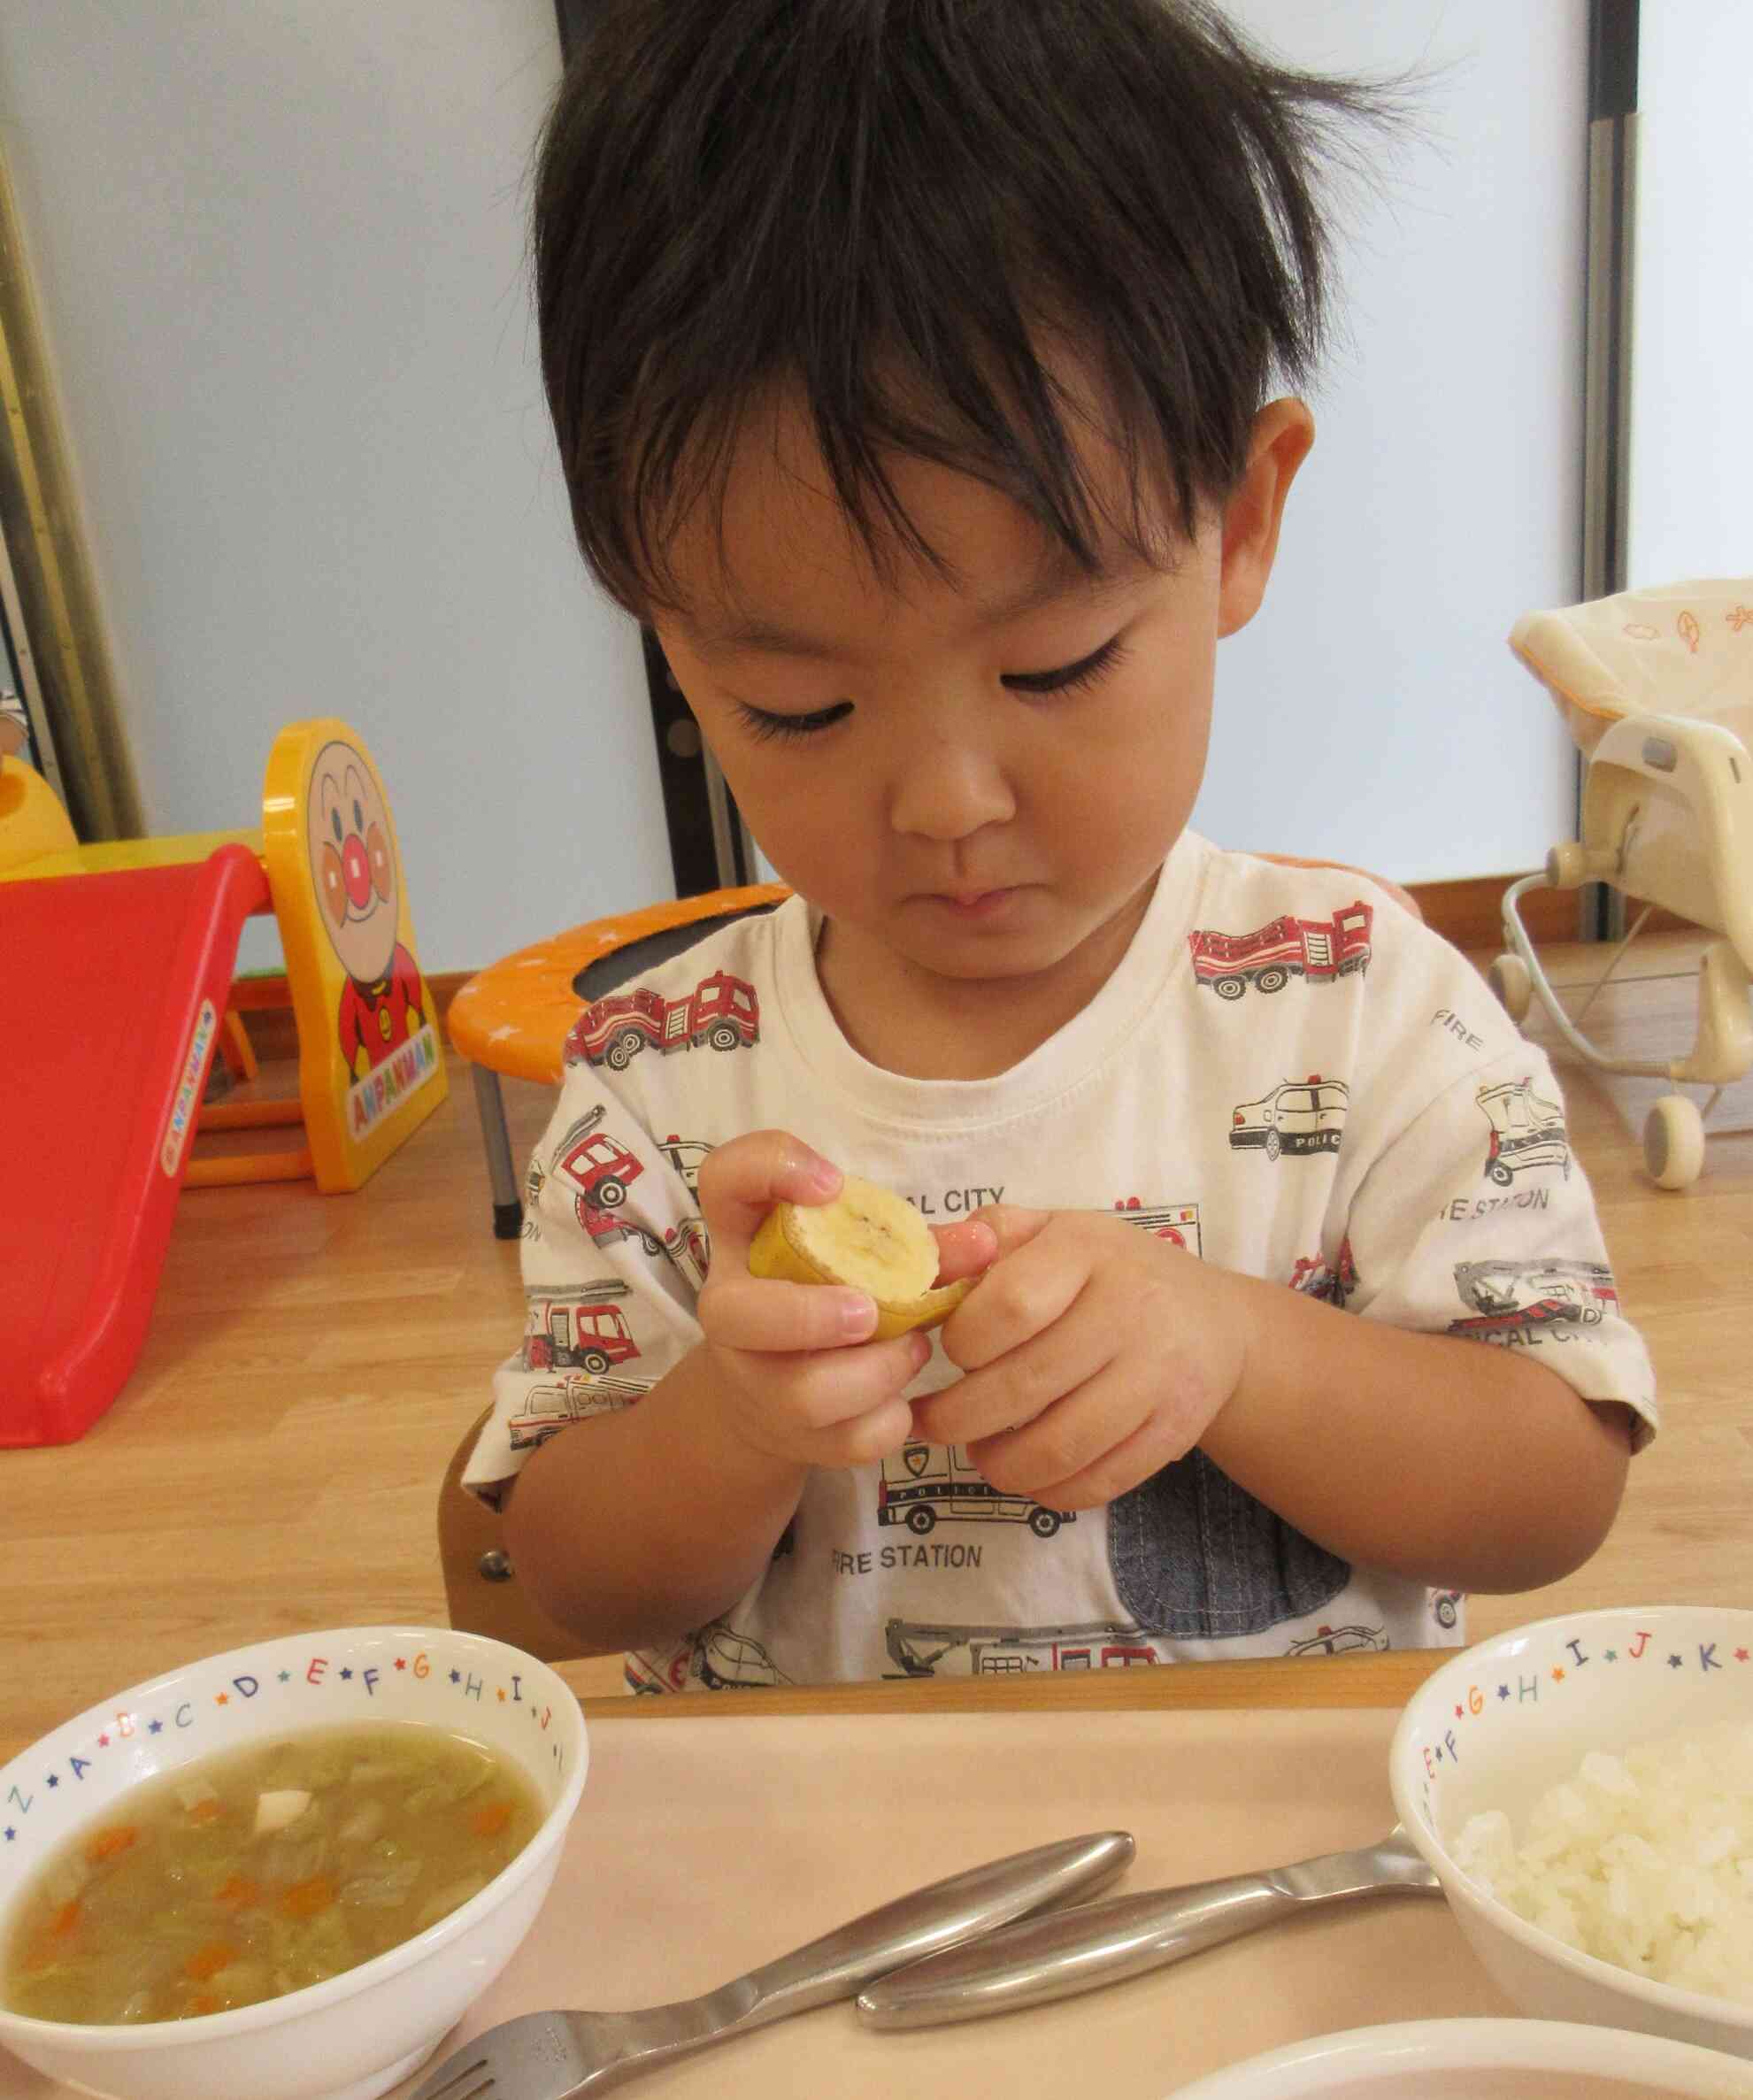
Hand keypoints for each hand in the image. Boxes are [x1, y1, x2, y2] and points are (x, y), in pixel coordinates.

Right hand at [694, 1131, 995, 1470]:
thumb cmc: (828, 1295)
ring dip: (878, 1372)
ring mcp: (751, 1380)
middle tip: (872, 1312)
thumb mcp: (861, 1255)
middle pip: (734, 1313)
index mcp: (743, 1239)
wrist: (776, 1393)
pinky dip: (888, 1420)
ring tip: (912, 1349)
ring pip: (804, 1394)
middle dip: (812, 1317)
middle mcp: (729, 1308)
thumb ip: (918, 1242)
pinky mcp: (786, 1438)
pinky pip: (847, 1440)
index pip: (725, 1177)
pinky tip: (899, 1398)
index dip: (772, 1169)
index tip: (833, 1184)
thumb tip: (986, 1242)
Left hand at [912, 1206, 1248, 1508]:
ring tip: (978, 1452)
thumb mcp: (1053, 1231)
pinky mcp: (1174, 1432)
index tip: (947, 1352)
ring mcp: (1158, 1376)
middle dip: (959, 1417)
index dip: (963, 1341)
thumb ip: (986, 1238)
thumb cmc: (1107, 1273)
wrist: (1213, 1321)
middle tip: (932, 1422)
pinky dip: (1049, 1491)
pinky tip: (1027, 1474)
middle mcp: (1131, 1310)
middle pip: (1024, 1386)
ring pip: (1059, 1446)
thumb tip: (919, 1264)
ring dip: (999, 1464)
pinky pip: (1099, 1482)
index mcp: (1088, 1251)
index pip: (1010, 1305)